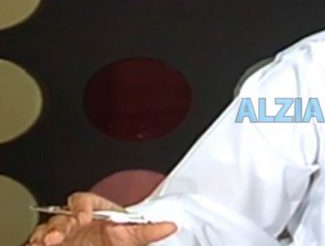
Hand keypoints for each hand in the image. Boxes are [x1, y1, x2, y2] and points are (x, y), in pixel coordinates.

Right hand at [27, 192, 175, 245]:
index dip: (81, 205)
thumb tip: (171, 225)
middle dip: (59, 223)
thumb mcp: (132, 237)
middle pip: (62, 214)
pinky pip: (39, 239)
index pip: (84, 199)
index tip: (83, 216)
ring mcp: (63, 233)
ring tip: (47, 241)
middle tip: (59, 234)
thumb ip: (149, 230)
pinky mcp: (54, 242)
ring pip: (48, 227)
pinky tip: (38, 245)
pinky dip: (37, 241)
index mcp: (96, 211)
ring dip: (46, 233)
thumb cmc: (114, 240)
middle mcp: (76, 220)